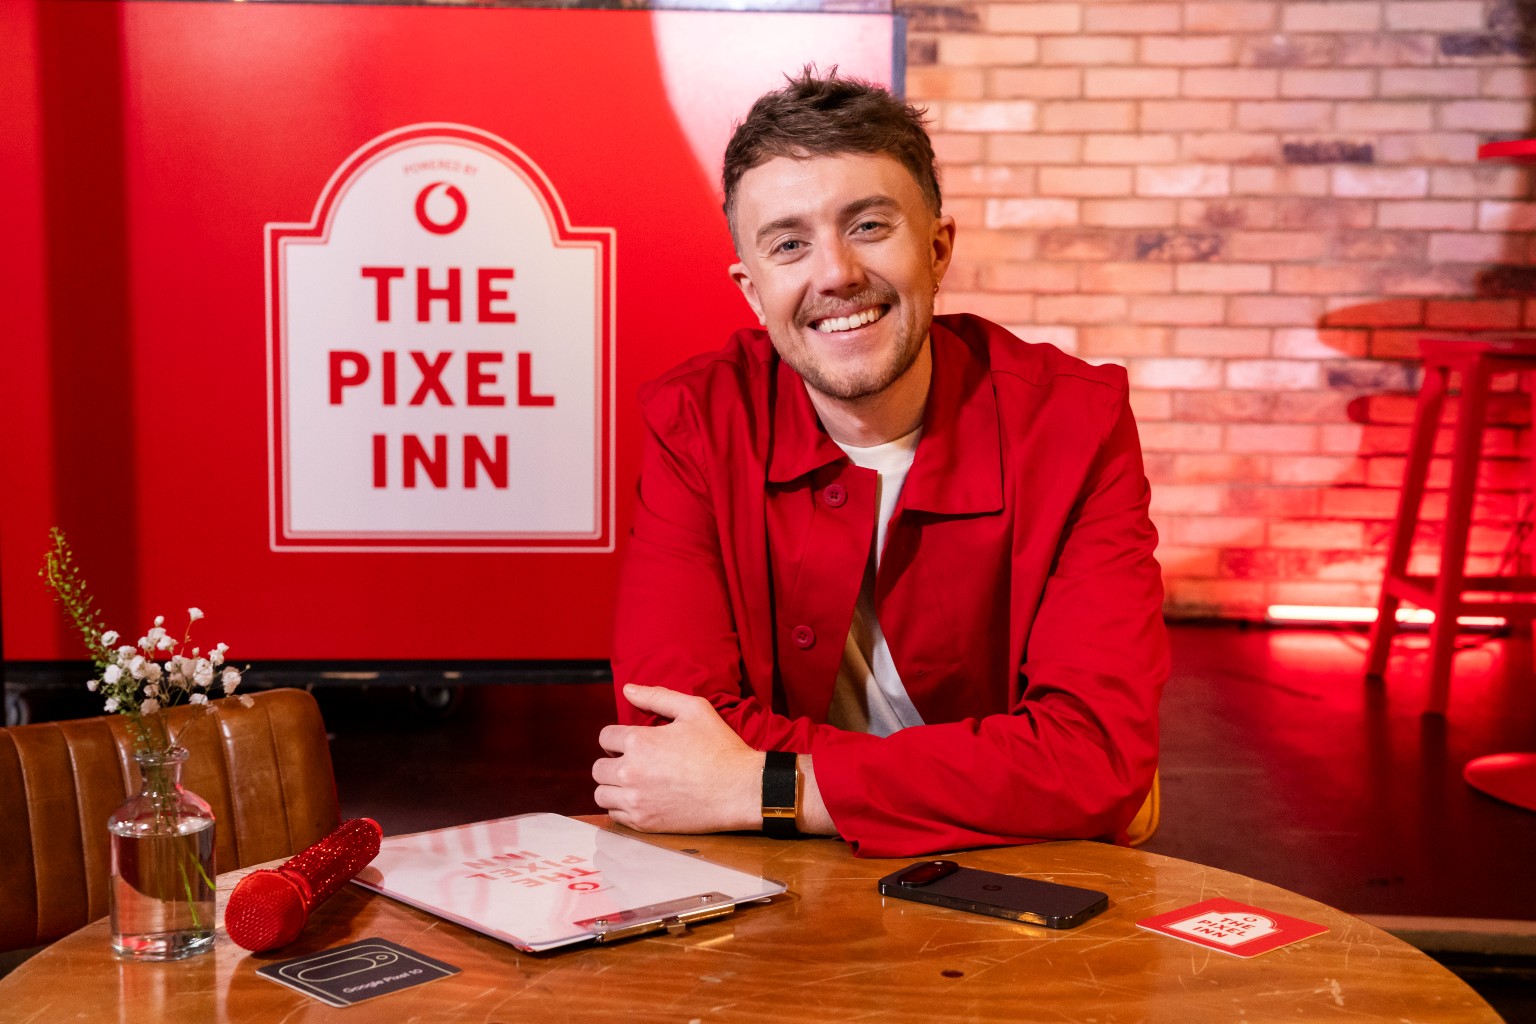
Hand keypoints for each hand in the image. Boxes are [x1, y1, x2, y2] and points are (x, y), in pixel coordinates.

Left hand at [593, 684, 763, 833]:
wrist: (738, 789)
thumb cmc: (719, 747)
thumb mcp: (694, 709)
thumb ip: (657, 696)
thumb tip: (628, 690)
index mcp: (639, 742)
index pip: (605, 737)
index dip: (618, 738)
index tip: (632, 743)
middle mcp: (630, 772)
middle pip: (598, 768)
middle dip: (612, 763)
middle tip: (633, 764)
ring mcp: (636, 800)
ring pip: (601, 794)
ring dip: (612, 787)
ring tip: (633, 783)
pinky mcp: (644, 822)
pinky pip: (615, 815)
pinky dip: (622, 807)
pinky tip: (641, 800)